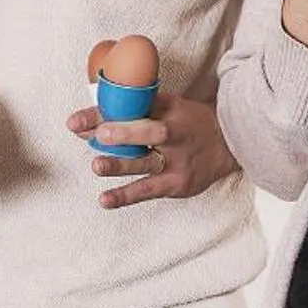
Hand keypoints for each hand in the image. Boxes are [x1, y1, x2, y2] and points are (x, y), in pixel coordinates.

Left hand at [65, 94, 236, 208]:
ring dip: (121, 165)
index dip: (105, 112)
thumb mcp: (168, 106)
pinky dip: (126, 196)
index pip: (134, 106)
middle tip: (100, 134)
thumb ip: (133, 111)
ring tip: (97, 166)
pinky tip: (105, 200)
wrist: (230, 145)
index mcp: (169, 108)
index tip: (77, 120)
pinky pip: (148, 190)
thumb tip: (87, 121)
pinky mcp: (176, 184)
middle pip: (149, 131)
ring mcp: (176, 160)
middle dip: (124, 132)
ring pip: (147, 163)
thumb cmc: (189, 123)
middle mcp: (174, 133)